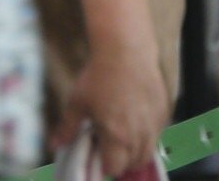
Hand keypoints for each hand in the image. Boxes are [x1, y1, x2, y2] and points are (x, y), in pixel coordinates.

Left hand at [58, 39, 170, 178]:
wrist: (126, 49)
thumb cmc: (99, 76)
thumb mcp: (77, 102)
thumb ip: (67, 128)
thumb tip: (55, 145)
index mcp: (116, 137)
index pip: (115, 168)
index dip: (105, 165)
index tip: (98, 153)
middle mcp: (139, 135)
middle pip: (134, 164)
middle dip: (122, 161)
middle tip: (110, 145)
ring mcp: (154, 123)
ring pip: (148, 151)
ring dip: (137, 151)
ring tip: (124, 135)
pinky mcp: (163, 111)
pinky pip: (158, 133)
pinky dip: (148, 134)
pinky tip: (135, 119)